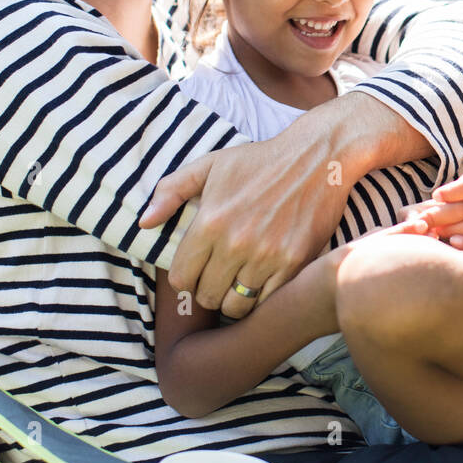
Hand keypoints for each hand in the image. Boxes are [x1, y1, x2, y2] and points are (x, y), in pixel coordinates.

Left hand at [140, 103, 376, 318]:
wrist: (317, 157)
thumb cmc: (261, 161)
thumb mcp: (211, 165)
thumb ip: (172, 190)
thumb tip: (145, 222)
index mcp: (210, 221)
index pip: (181, 277)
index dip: (186, 277)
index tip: (198, 269)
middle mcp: (235, 243)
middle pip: (206, 296)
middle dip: (209, 290)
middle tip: (220, 277)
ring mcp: (267, 256)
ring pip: (236, 306)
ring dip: (234, 299)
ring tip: (240, 283)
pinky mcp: (294, 263)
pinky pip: (267, 301)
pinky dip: (261, 297)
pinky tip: (263, 281)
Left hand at [402, 172, 462, 255]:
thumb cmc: (441, 217)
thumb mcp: (427, 209)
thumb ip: (415, 215)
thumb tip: (416, 226)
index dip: (453, 191)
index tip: (435, 196)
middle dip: (441, 217)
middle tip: (425, 224)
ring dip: (452, 231)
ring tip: (438, 233)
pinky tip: (454, 243)